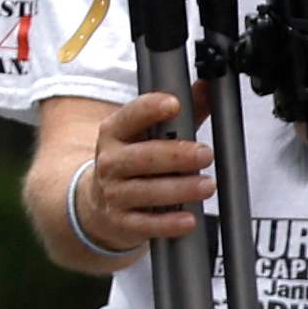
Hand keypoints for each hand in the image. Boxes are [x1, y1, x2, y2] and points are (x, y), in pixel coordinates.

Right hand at [73, 86, 210, 253]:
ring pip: (144, 191)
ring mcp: (112, 193)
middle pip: (140, 157)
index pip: (128, 117)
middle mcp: (109, 162)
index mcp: (115, 134)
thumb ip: (185, 111)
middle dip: (174, 155)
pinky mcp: (120, 221)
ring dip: (178, 189)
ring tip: (206, 186)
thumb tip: (210, 85)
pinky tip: (187, 220)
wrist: (97, 202)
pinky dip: (167, 223)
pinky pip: (143, 224)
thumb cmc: (136, 162)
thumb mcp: (151, 134)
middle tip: (204, 154)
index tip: (173, 105)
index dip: (150, 110)